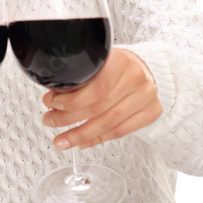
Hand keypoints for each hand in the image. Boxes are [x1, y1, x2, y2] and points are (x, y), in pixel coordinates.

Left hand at [40, 48, 161, 150]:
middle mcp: (136, 78)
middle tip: (50, 122)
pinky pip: (120, 132)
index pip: (95, 87)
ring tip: (62, 140)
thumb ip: (79, 78)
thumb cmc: (116, 65)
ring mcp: (146, 96)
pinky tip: (82, 142)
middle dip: (69, 119)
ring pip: (108, 123)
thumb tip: (51, 98)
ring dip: (80, 134)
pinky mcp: (151, 112)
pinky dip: (98, 139)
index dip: (71, 100)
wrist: (144, 67)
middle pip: (99, 107)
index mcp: (121, 61)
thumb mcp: (97, 62)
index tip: (52, 104)